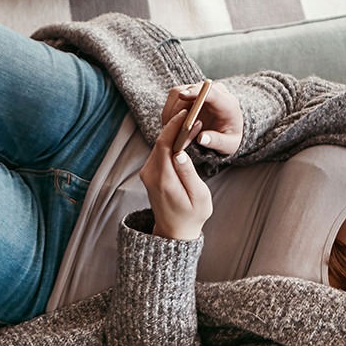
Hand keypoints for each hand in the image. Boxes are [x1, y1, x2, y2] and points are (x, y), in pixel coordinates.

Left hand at [141, 108, 212, 239]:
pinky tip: (183, 137)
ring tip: (191, 123)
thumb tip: (181, 153)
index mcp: (163, 180)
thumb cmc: (191, 215)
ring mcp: (147, 173)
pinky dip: (170, 142)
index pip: (164, 145)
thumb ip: (189, 174)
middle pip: (160, 141)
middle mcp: (150, 175)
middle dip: (176, 126)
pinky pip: (159, 152)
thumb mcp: (198, 197)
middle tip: (194, 115)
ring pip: (159, 145)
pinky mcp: (149, 173)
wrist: (174, 231)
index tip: (188, 114)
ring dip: (173, 133)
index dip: (175, 126)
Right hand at [159, 80, 242, 154]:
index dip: (196, 92)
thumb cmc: (228, 138)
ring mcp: (199, 90)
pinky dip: (169, 112)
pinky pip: (173, 98)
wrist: (226, 132)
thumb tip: (202, 138)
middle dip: (178, 109)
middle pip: (190, 91)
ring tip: (171, 130)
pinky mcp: (188, 93)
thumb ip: (216, 142)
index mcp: (227, 102)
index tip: (182, 96)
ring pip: (178, 93)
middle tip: (172, 129)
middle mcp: (213, 92)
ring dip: (171, 112)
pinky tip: (171, 125)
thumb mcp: (228, 145)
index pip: (211, 91)